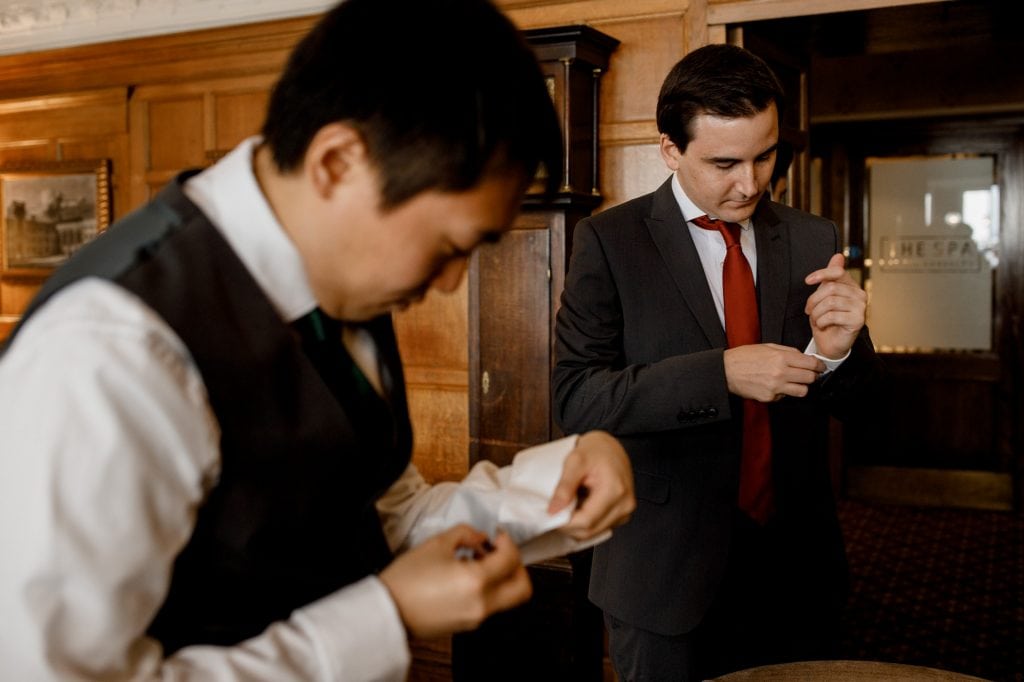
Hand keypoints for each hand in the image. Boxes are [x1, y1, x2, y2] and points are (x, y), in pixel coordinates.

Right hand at [379, 525, 530, 637]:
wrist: (387, 611)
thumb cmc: (407, 579)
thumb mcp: (437, 544)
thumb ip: (466, 534)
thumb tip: (482, 537)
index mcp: (477, 581)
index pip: (511, 560)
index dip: (508, 542)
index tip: (497, 535)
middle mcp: (482, 604)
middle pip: (522, 588)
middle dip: (516, 566)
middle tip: (500, 551)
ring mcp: (476, 618)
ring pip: (508, 598)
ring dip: (502, 577)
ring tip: (478, 561)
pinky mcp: (468, 625)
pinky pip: (491, 605)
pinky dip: (489, 589)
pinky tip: (466, 575)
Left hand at [548, 431, 635, 539]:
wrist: (611, 447)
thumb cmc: (595, 450)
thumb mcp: (575, 461)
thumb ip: (564, 486)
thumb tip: (553, 510)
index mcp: (615, 490)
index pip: (586, 521)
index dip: (564, 523)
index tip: (550, 515)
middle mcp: (625, 504)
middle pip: (590, 531)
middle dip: (568, 526)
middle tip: (554, 511)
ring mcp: (625, 511)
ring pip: (594, 532)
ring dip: (577, 525)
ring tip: (568, 506)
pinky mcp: (622, 515)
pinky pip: (599, 527)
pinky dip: (585, 522)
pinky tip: (579, 507)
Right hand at [724, 343, 825, 401]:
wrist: (726, 371)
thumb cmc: (744, 357)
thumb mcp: (768, 347)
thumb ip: (788, 352)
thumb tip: (804, 357)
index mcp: (781, 357)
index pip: (811, 363)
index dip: (819, 365)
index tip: (820, 367)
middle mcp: (781, 372)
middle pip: (810, 378)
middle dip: (812, 376)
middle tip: (809, 374)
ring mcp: (776, 387)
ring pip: (802, 391)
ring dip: (801, 386)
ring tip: (793, 382)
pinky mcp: (770, 397)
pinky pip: (785, 396)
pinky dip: (783, 392)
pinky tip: (774, 385)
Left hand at [804, 253, 866, 358]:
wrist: (830, 343)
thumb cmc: (827, 320)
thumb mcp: (823, 296)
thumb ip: (830, 277)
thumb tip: (838, 256)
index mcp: (851, 286)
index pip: (838, 272)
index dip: (821, 273)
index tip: (807, 281)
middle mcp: (859, 295)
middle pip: (830, 288)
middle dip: (813, 300)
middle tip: (808, 310)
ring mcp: (861, 308)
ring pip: (830, 302)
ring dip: (816, 312)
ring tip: (816, 319)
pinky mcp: (858, 320)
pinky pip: (832, 315)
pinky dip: (821, 321)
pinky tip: (822, 325)